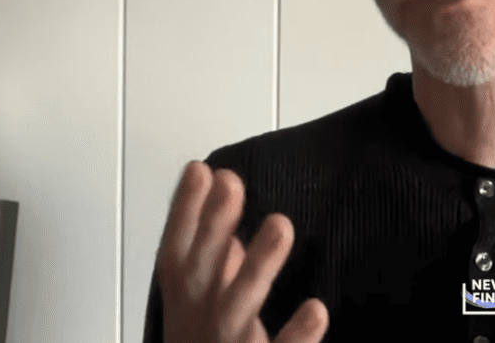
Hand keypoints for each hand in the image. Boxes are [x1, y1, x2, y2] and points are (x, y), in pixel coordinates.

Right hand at [157, 161, 328, 342]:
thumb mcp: (207, 310)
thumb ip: (218, 264)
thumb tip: (226, 216)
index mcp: (187, 309)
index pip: (177, 256)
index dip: (184, 214)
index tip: (200, 169)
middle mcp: (201, 328)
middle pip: (201, 274)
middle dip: (213, 228)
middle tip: (232, 182)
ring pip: (236, 311)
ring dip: (256, 268)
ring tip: (280, 225)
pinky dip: (295, 338)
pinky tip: (317, 310)